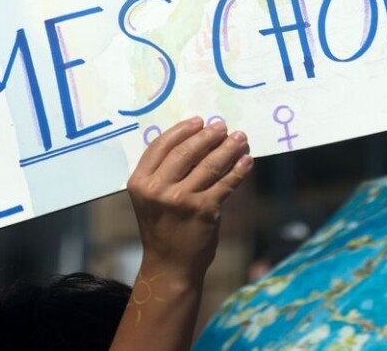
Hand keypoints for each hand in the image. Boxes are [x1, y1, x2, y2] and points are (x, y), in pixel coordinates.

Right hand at [126, 117, 252, 282]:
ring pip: (210, 164)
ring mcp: (182, 200)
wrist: (170, 265)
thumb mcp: (149, 198)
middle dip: (208, 135)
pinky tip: (246, 160)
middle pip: (186, 151)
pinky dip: (239, 170)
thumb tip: (195, 138)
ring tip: (240, 138)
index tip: (199, 121)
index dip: (182, 130)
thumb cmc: (162, 227)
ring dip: (228, 148)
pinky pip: (226, 184)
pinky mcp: (204, 210)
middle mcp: (158, 189)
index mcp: (139, 182)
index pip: (161, 145)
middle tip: (223, 126)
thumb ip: (162, 172)